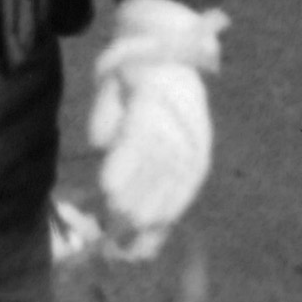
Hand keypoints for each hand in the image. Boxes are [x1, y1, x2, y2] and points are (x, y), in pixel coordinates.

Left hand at [85, 0, 222, 261]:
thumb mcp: (110, 80)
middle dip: (137, 200)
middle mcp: (182, 126)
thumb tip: (101, 144)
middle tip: (112, 225)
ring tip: (128, 243)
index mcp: (158, 99)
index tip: (107, 190)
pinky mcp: (200, 162)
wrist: (174, 59)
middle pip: (161, 170)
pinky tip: (152, 237)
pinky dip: (169, 216)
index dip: (127, 167)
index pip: (144, 139)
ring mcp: (196, 146)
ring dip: (152, 216)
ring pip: (176, 186)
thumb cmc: (130, 71)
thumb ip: (106, 113)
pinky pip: (186, 191)